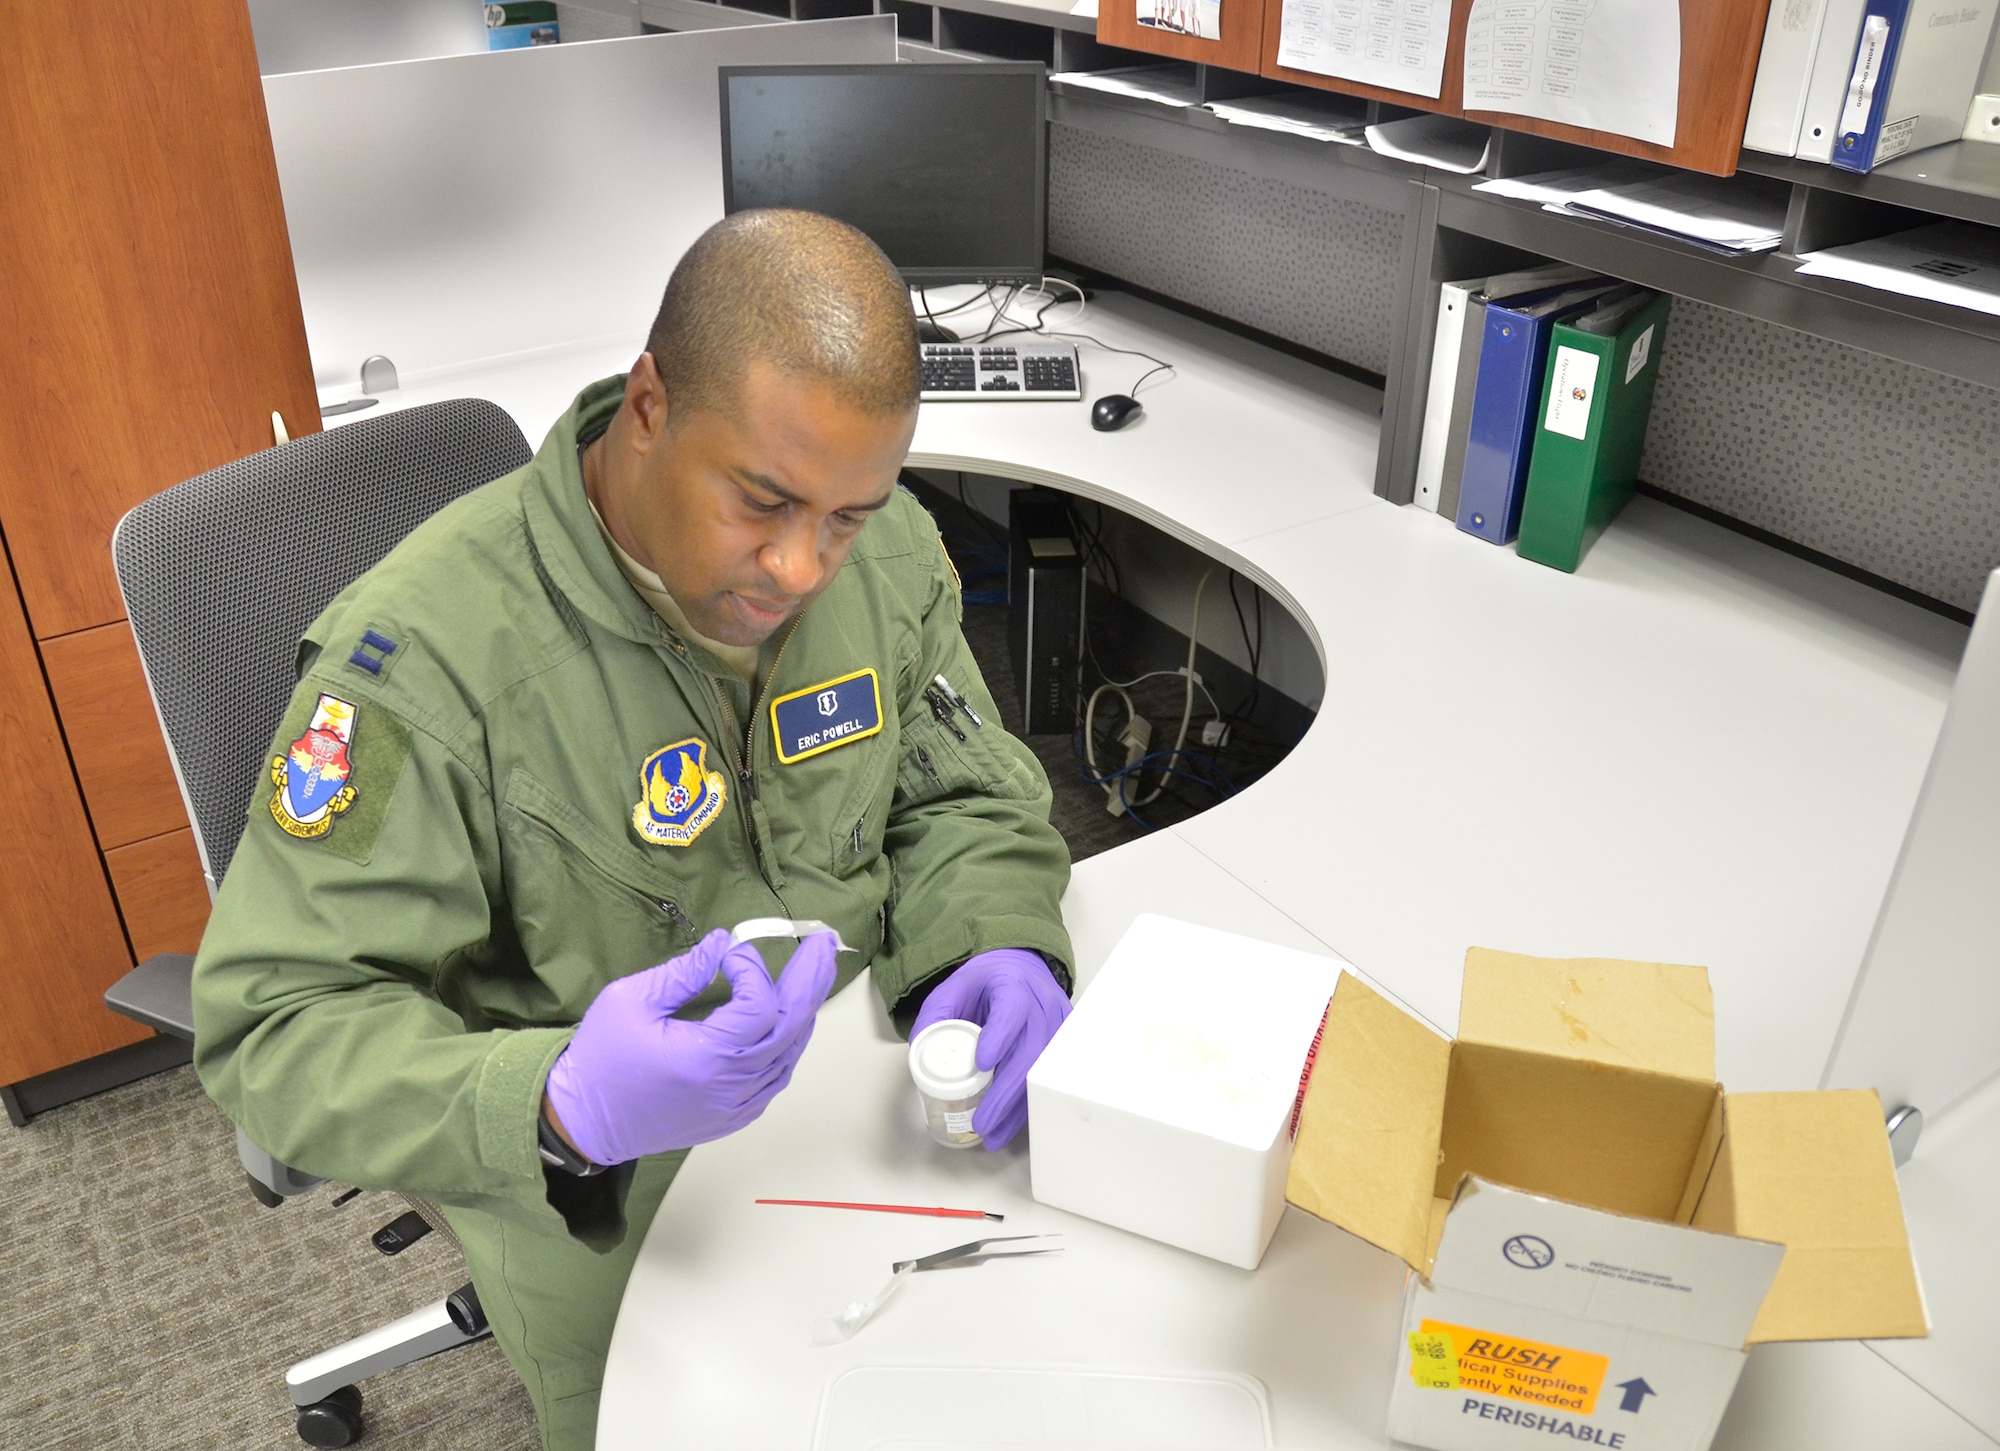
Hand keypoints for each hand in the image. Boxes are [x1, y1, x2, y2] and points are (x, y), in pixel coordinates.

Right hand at [544, 928, 837, 1164]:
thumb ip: (683, 972)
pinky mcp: (733, 1117)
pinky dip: (788, 1043)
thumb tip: (724, 942)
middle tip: (823, 943)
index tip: (731, 952)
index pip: (758, 1007)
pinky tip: (790, 1017)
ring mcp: (736, 1106)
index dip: (753, 970)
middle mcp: (730, 1086)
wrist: (583, 1121)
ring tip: (813, 972)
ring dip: (803, 1011)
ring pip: (789, 1055)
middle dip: (810, 981)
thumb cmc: (601, 1057)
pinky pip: (776, 1077)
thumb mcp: (629, 1001)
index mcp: (705, 1058)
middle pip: (790, 1029)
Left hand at [911, 948, 1069, 1149]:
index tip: (981, 1063)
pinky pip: (1048, 1080)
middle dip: (1006, 1092)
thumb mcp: (953, 988)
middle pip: (1031, 1051)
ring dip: (1018, 1109)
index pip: (1011, 1009)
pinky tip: (1009, 1125)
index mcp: (1013, 985)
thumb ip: (935, 1016)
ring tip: (993, 1136)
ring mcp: (1058, 1026)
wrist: (1023, 971)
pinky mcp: (1064, 1047)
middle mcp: (1042, 1005)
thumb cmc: (985, 982)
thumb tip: (920, 1054)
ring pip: (1043, 1072)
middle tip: (982, 1121)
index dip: (1000, 1036)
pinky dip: (1028, 1106)